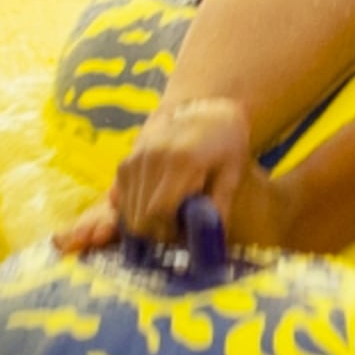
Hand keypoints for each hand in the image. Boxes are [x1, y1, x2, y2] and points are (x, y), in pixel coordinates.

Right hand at [104, 95, 258, 243]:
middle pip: (139, 218)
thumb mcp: (232, 175)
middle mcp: (151, 157)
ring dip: (146, 223)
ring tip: (171, 214)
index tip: (185, 233)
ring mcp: (134, 158)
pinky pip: (122, 202)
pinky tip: (158, 202)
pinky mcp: (125, 161)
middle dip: (157, 232)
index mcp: (181, 160)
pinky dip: (137, 210)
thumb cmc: (226, 146)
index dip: (169, 232)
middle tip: (179, 227)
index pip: (159, 212)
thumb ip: (218, 209)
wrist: (204, 112)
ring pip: (127, 213)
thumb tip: (208, 243)